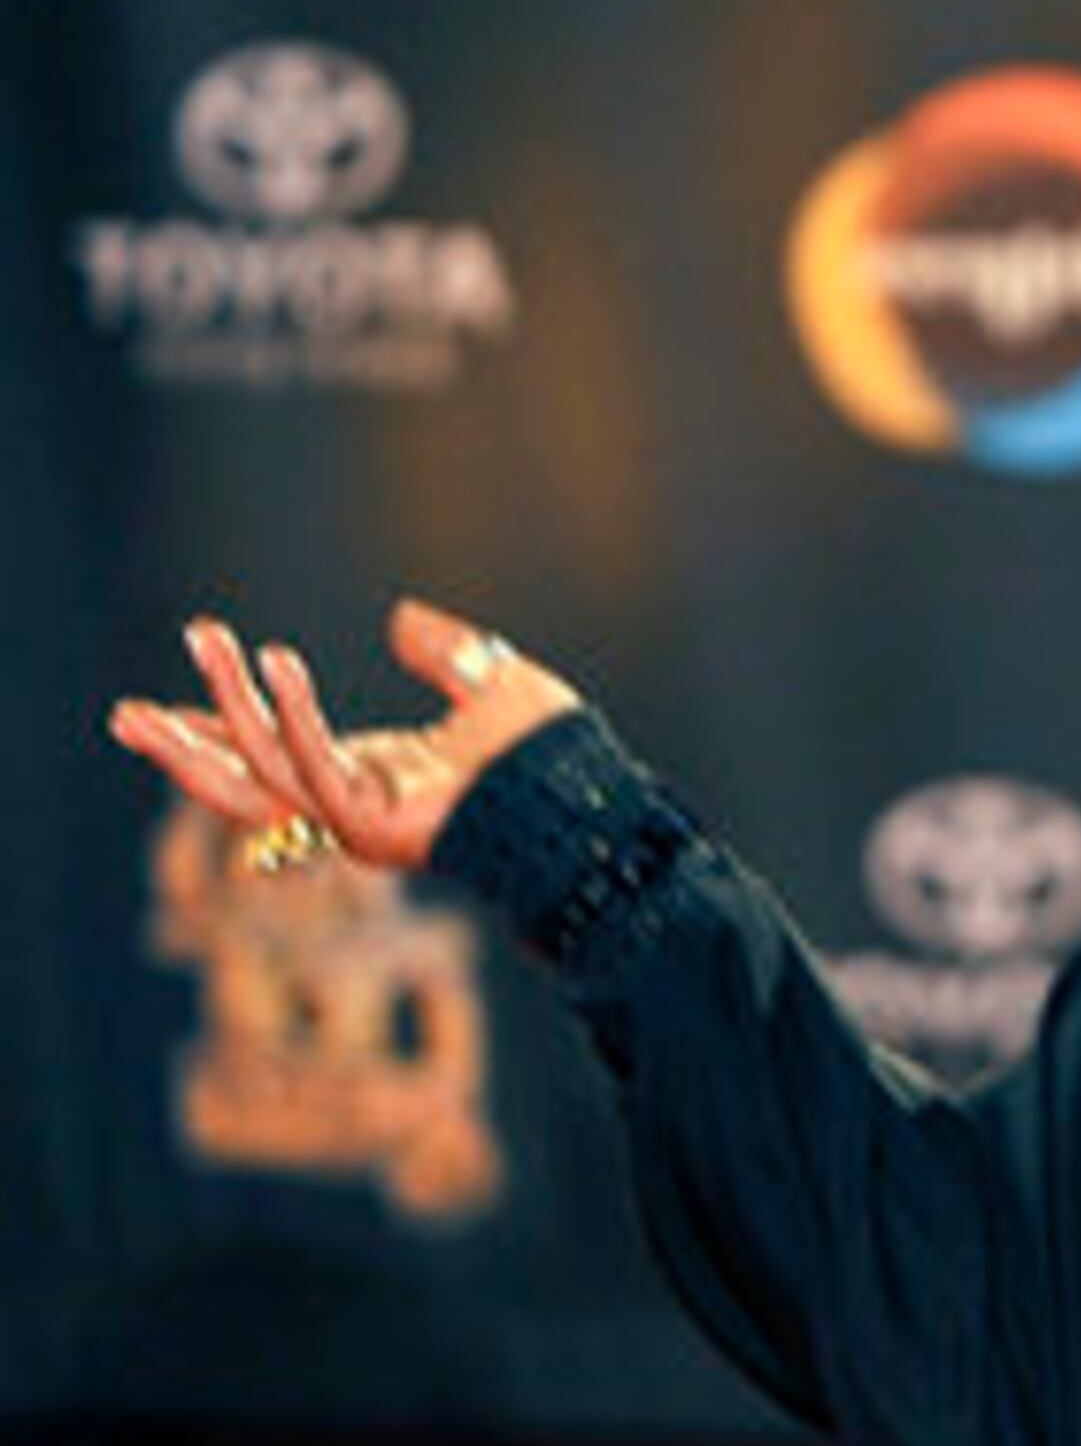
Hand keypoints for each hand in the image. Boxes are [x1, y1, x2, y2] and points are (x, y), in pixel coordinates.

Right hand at [106, 599, 581, 876]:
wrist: (592, 801)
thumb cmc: (551, 756)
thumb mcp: (489, 679)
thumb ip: (442, 650)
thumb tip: (400, 618)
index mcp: (368, 777)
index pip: (269, 761)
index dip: (213, 737)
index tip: (156, 709)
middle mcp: (353, 805)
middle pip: (241, 783)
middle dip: (184, 742)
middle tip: (122, 706)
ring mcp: (361, 822)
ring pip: (263, 772)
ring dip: (226, 706)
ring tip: (206, 637)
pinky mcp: (377, 827)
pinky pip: (316, 769)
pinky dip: (295, 716)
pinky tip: (276, 663)